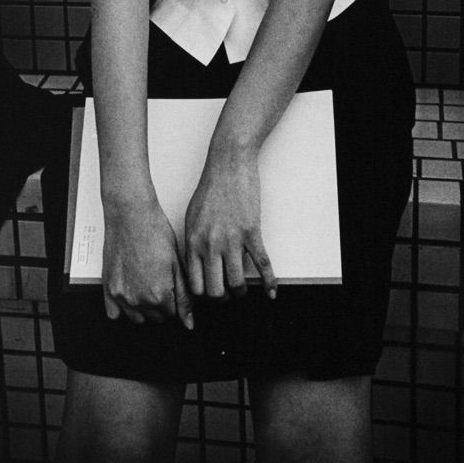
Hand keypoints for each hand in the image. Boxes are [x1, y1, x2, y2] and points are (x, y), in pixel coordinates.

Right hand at [102, 194, 193, 328]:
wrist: (130, 215)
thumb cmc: (154, 232)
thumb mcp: (177, 263)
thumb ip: (183, 296)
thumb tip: (188, 322)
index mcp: (159, 295)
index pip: (172, 314)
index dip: (174, 300)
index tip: (172, 287)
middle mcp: (139, 300)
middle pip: (155, 317)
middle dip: (160, 304)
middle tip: (160, 281)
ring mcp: (121, 296)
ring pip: (137, 317)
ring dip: (143, 307)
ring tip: (146, 283)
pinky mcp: (108, 289)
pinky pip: (114, 313)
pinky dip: (122, 306)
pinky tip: (129, 289)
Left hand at [184, 149, 277, 300]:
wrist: (228, 164)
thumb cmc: (210, 187)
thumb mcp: (192, 216)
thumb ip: (193, 242)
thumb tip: (195, 265)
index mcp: (193, 241)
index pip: (195, 284)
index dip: (203, 296)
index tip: (210, 295)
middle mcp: (211, 244)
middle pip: (215, 290)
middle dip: (223, 298)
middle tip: (228, 295)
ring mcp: (232, 239)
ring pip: (237, 282)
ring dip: (241, 291)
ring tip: (243, 290)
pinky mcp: (251, 232)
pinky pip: (262, 264)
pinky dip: (269, 282)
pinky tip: (271, 291)